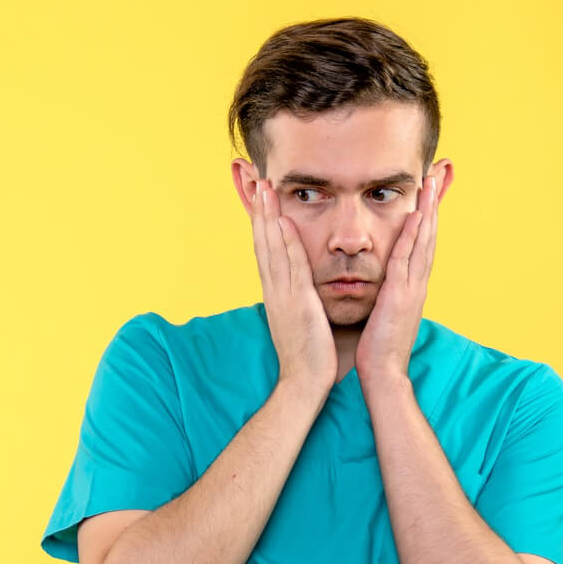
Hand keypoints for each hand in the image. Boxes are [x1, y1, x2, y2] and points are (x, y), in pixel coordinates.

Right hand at [250, 179, 336, 397]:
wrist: (304, 383)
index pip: (266, 250)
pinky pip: (291, 267)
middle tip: (255, 180)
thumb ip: (298, 299)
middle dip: (259, 211)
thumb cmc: (307, 355)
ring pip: (272, 249)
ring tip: (264, 189)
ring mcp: (283, 295)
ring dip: (268, 217)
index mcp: (276, 293)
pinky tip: (285, 222)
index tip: (260, 198)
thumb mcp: (299, 319)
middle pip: (263, 242)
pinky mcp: (297, 303)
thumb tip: (299, 287)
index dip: (262, 223)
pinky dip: (286, 243)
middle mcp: (274, 290)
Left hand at [356, 173, 438, 385]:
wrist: (383, 374)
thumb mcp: (386, 312)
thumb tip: (386, 280)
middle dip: (433, 205)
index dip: (427, 217)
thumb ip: (388, 292)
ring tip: (431, 184)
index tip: (428, 192)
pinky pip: (407, 260)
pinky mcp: (400, 296)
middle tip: (437, 175)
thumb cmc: (379, 346)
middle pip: (429, 236)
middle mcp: (417, 283)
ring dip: (428, 212)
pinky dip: (414, 236)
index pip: (422, 244)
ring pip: (423, 242)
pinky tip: (416, 216)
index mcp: (412, 286)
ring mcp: (412, 289)